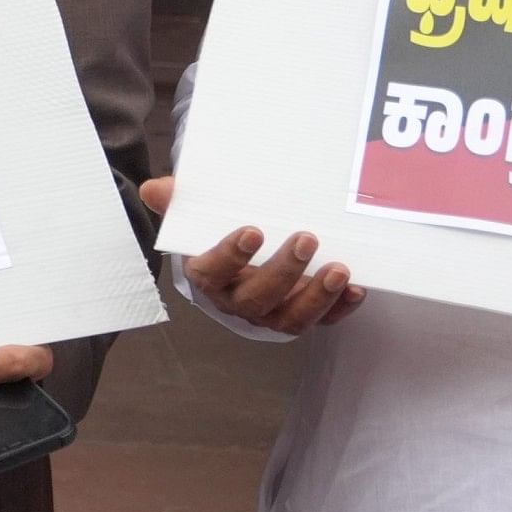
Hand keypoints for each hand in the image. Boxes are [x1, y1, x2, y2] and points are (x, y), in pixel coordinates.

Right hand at [145, 175, 366, 332]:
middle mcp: (237, 303)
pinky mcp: (299, 317)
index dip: (231, 256)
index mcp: (208, 278)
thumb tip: (155, 189)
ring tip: (339, 270)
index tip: (252, 232)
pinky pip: (322, 322)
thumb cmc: (214, 239)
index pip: (213, 273)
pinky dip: (340, 310)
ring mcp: (270, 315)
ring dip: (317, 297)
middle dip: (284, 272)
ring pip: (291, 318)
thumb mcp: (194, 219)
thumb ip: (177, 204)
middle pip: (258, 298)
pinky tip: (356, 290)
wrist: (234, 270)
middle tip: (307, 239)